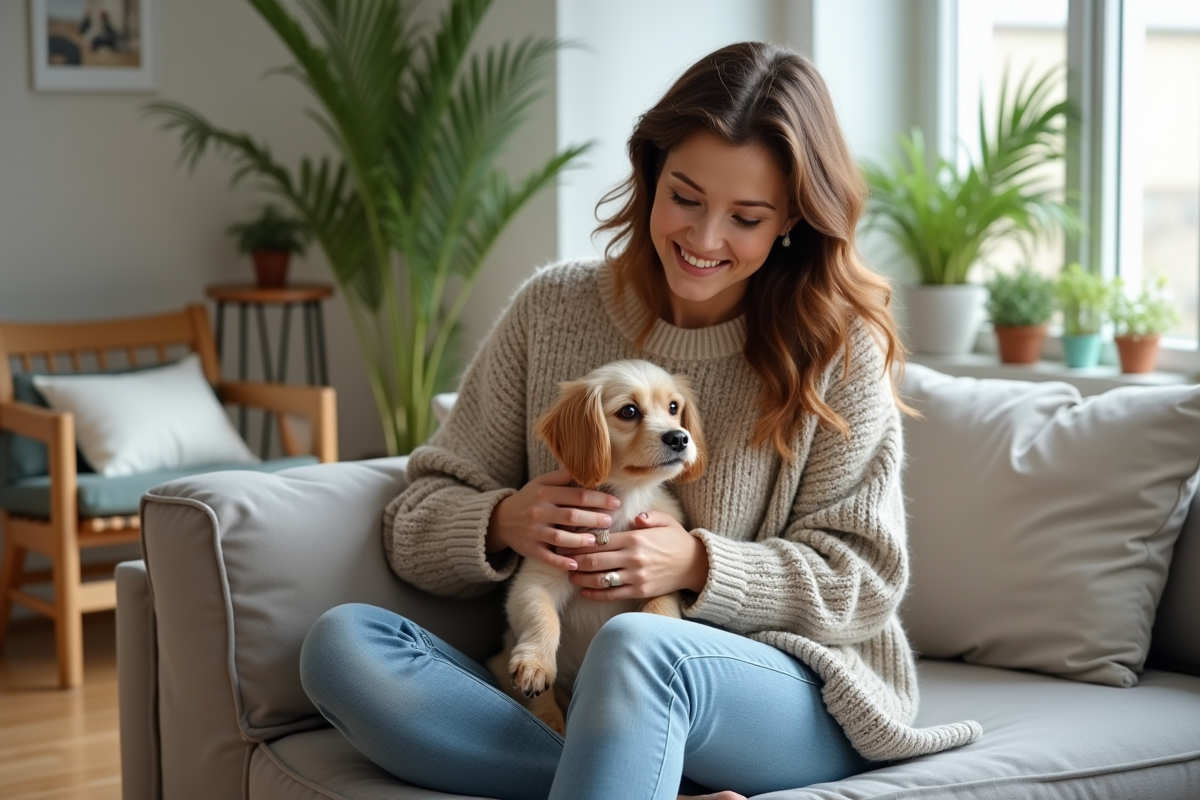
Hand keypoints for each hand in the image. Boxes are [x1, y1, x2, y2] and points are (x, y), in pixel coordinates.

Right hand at [486, 470, 620, 570]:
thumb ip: (562, 477)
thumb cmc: (529, 499)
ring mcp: (534, 532)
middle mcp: (540, 512)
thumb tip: (586, 469)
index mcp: (546, 493)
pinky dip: (561, 562)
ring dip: (580, 541)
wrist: (502, 519)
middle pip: (572, 516)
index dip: (599, 499)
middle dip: (594, 519)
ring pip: (561, 538)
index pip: (578, 495)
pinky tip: (576, 564)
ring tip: (595, 541)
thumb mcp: (541, 483)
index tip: (615, 503)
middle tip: (610, 522)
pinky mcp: (530, 549)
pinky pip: (548, 557)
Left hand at [562, 510, 709, 599]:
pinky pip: (611, 594)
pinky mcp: (639, 591)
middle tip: (561, 558)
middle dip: (575, 559)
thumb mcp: (664, 520)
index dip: (581, 541)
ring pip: (600, 579)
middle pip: (595, 560)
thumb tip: (632, 517)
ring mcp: (636, 576)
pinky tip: (584, 590)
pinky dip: (594, 593)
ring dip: (581, 578)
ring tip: (570, 575)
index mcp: (636, 537)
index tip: (567, 540)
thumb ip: (646, 516)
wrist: (695, 565)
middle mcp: (633, 558)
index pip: (600, 540)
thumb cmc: (676, 539)